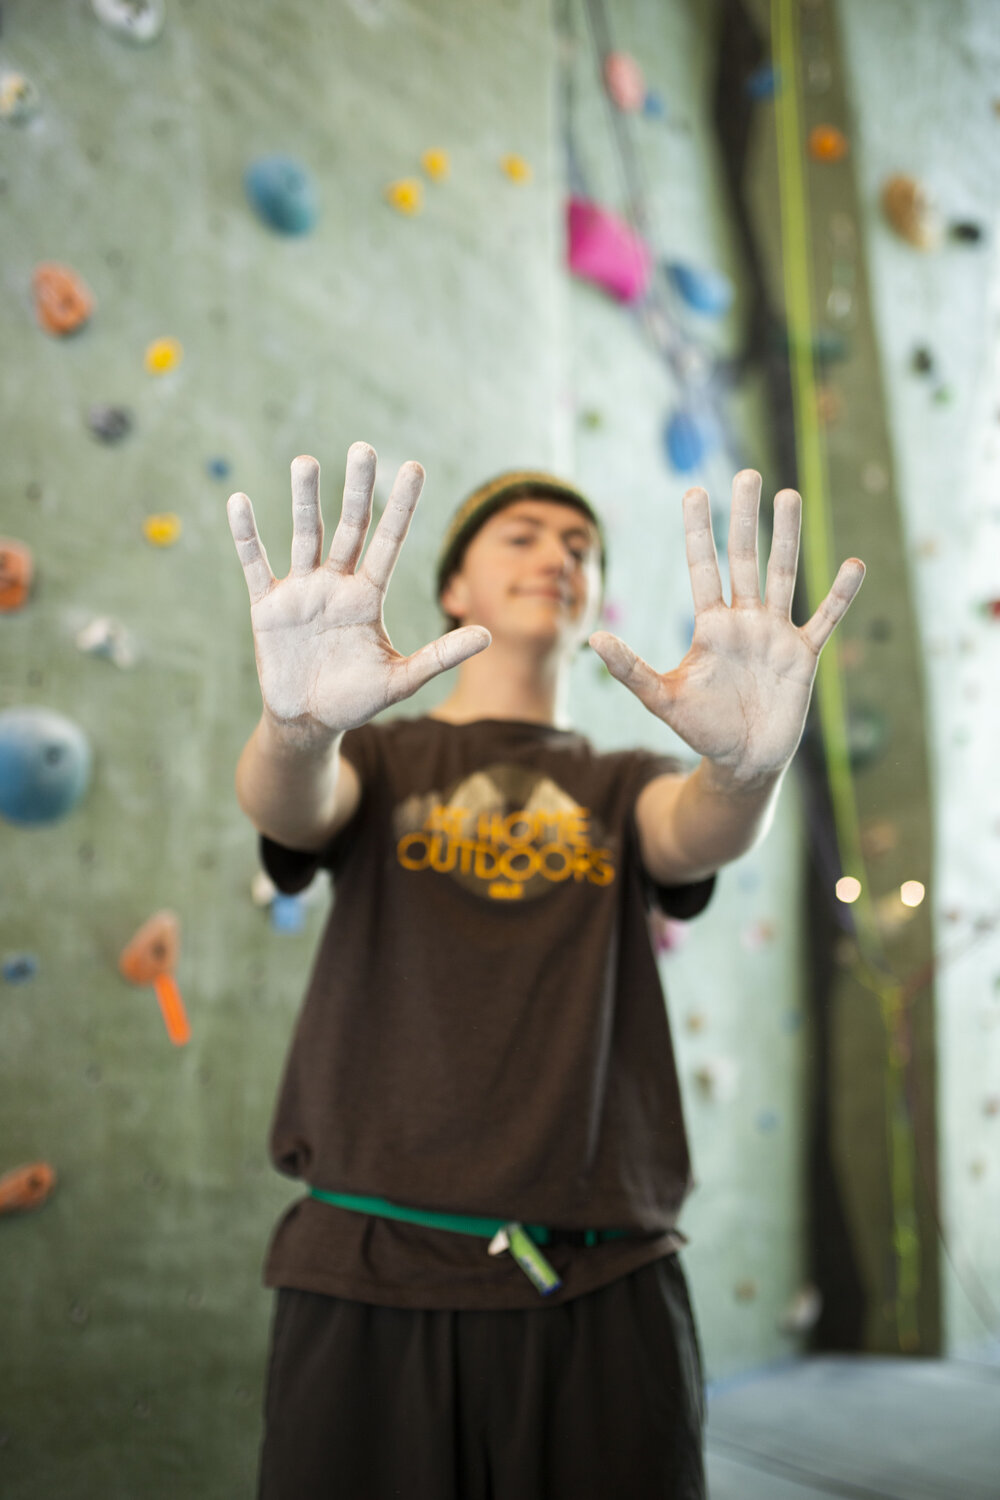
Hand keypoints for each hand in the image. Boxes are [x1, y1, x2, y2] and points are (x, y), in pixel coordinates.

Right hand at [227, 443, 489, 737]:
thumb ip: (441, 656)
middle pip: (350, 528)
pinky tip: (239, 501)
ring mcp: (301, 592)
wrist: (308, 722)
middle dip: (357, 489)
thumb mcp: (402, 680)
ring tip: (305, 461)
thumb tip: (489, 636)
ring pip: (305, 536)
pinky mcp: (268, 606)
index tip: (415, 467)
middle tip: (364, 448)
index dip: (401, 507)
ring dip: (305, 500)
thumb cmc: (356, 700)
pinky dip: (246, 535)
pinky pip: (256, 564)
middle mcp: (336, 585)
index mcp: (368, 597)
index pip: (389, 542)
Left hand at [590, 470, 864, 781]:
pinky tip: (854, 564)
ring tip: (789, 496)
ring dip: (788, 537)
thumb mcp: (662, 698)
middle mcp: (744, 620)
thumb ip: (630, 669)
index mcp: (711, 625)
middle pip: (744, 558)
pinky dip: (840, 595)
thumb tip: (593, 639)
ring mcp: (775, 634)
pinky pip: (825, 619)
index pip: (702, 567)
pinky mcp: (803, 656)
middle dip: (744, 517)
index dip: (698, 530)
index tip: (694, 490)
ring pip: (784, 575)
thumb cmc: (702, 729)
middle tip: (748, 473)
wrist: (742, 762)